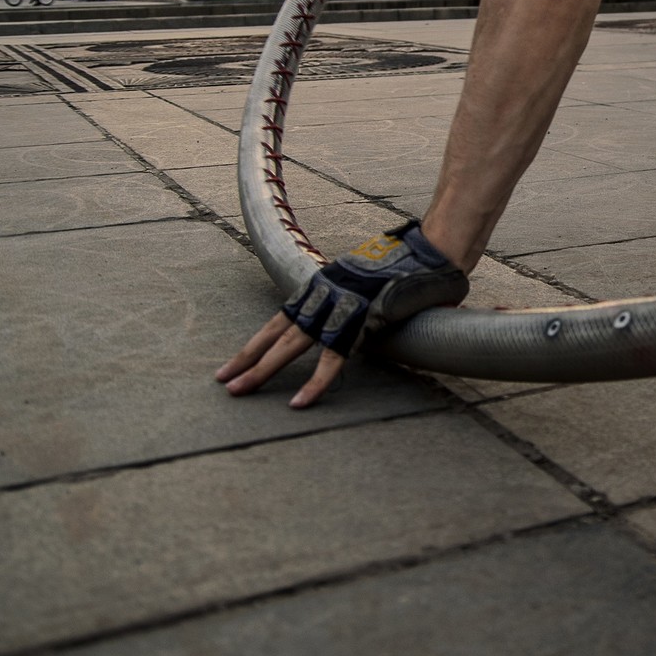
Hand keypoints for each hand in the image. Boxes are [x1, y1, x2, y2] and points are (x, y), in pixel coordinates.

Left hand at [216, 221, 468, 407]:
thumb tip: (362, 319)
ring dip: (265, 369)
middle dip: (247, 359)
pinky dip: (315, 382)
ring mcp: (341, 307)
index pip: (280, 320)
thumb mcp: (370, 284)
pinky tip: (299, 402)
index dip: (256, 343)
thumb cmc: (409, 268)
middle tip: (223, 383)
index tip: (234, 363)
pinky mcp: (361, 320)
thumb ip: (357, 303)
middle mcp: (325, 294)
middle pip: (276, 333)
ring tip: (240, 392)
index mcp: (323, 286)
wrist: (432, 252)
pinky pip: (333, 358)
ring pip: (292, 344)